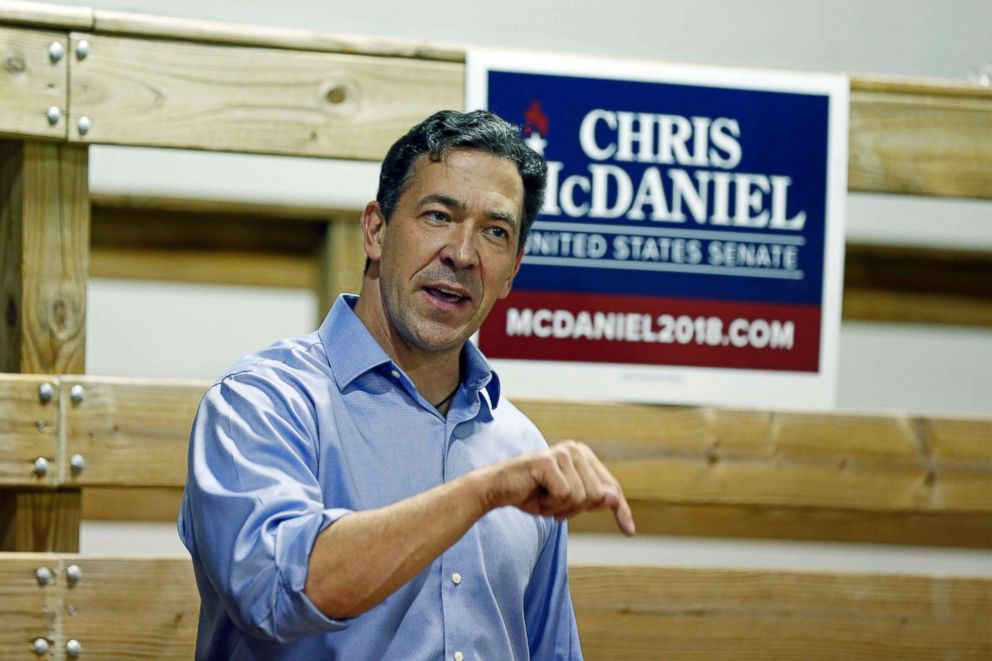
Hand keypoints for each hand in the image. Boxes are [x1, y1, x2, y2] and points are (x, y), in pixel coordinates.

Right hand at [478, 440, 634, 535]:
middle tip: (553, 504)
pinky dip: (550, 504)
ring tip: (544, 498)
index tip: (629, 532)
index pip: (612, 487)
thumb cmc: (534, 494)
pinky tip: (537, 494)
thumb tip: (614, 498)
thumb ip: (593, 500)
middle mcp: (576, 449)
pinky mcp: (547, 461)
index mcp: (584, 456)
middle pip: (597, 495)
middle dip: (575, 510)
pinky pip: (564, 494)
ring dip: (560, 507)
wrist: (498, 490)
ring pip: (581, 497)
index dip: (621, 511)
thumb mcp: (568, 502)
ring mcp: (562, 453)